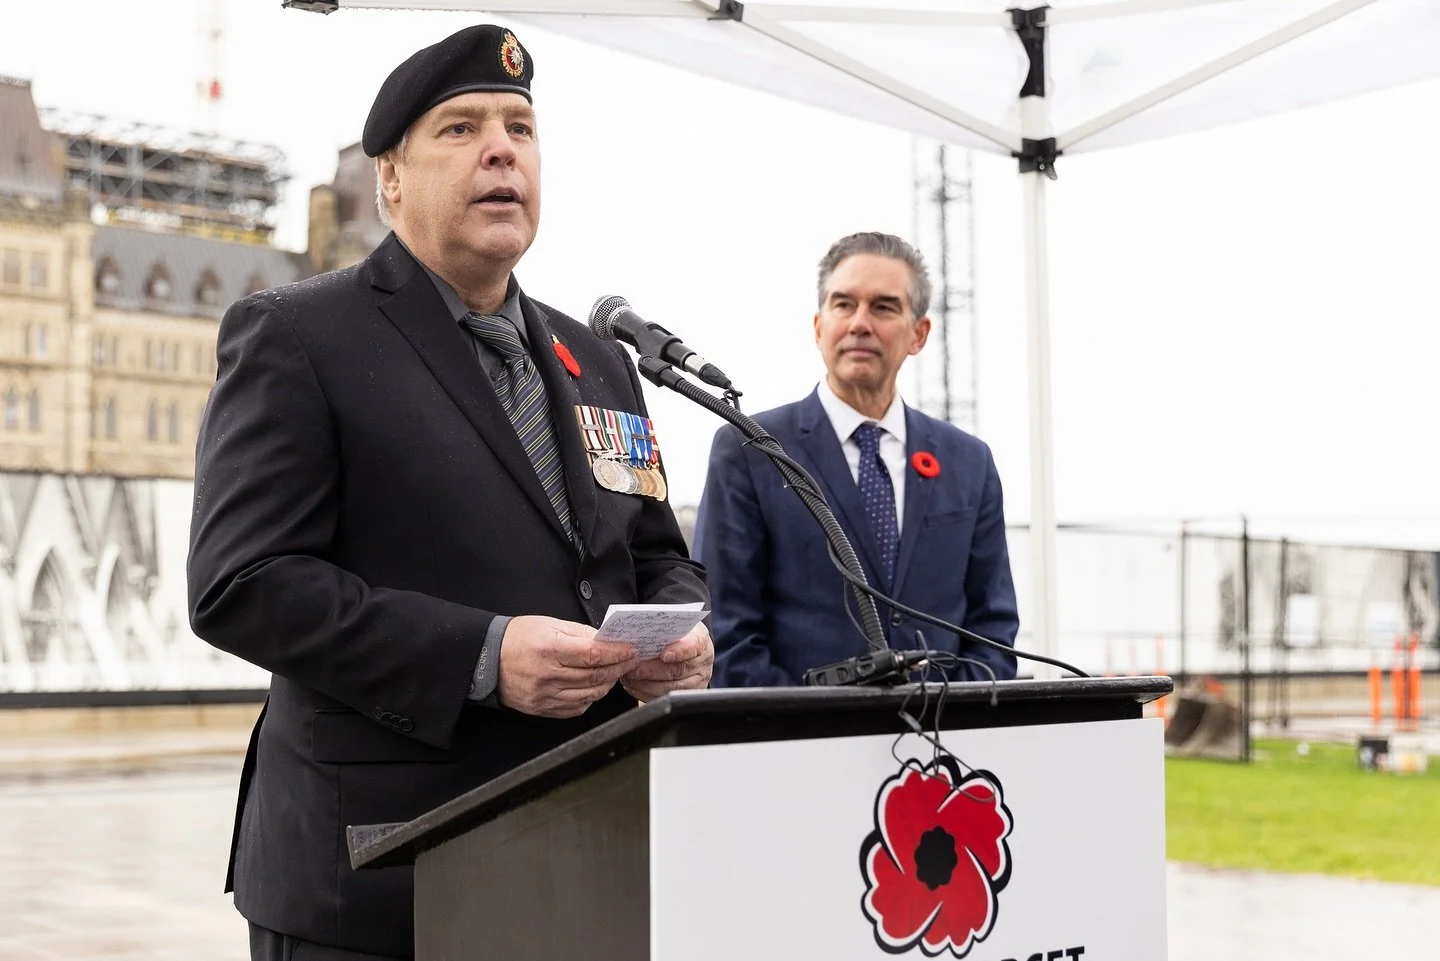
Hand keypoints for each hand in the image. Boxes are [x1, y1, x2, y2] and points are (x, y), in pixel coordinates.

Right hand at [496, 615, 639, 718]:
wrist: (488, 660)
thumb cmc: (518, 638)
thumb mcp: (548, 624)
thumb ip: (579, 633)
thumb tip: (606, 640)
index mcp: (550, 649)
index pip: (593, 654)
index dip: (617, 653)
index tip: (630, 649)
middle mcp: (548, 675)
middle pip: (595, 676)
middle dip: (618, 668)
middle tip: (630, 661)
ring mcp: (545, 695)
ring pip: (589, 694)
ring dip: (608, 683)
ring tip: (616, 673)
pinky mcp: (543, 709)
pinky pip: (576, 708)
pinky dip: (591, 698)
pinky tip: (595, 687)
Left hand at [620, 623, 713, 702]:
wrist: (684, 647)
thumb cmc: (675, 633)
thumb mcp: (673, 625)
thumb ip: (661, 629)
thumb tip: (638, 630)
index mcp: (700, 640)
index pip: (694, 645)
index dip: (680, 651)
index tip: (664, 655)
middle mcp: (702, 663)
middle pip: (678, 670)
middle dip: (652, 670)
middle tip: (633, 667)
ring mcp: (696, 681)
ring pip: (671, 687)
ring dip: (646, 683)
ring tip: (629, 677)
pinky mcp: (685, 695)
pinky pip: (664, 697)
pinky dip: (645, 693)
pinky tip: (633, 685)